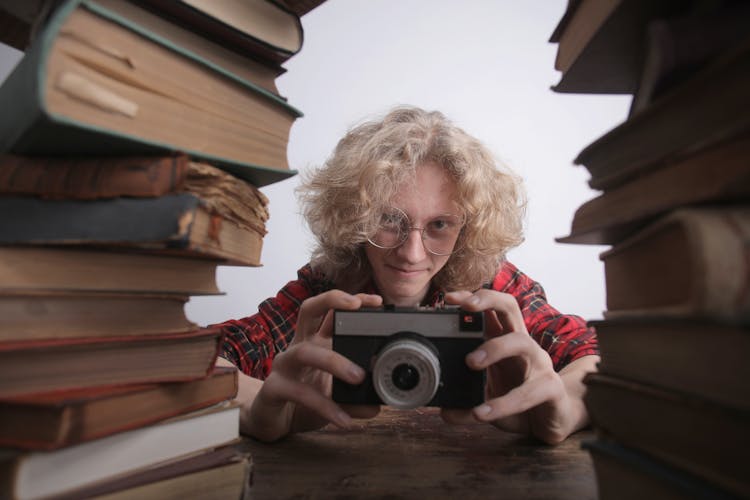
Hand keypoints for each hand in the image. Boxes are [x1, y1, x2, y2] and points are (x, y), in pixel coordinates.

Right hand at [240, 290, 381, 441]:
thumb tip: (376, 404)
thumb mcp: (334, 395)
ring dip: (334, 362)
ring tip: (359, 378)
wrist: (273, 422)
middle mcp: (299, 345)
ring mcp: (284, 365)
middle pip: (308, 310)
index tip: (376, 300)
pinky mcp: (274, 388)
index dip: (349, 300)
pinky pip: (299, 393)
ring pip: (304, 352)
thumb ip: (355, 397)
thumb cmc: (303, 401)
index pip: (330, 310)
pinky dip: (324, 406)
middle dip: (333, 303)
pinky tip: (343, 419)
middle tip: (359, 311)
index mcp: (315, 340)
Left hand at [440, 290, 597, 443]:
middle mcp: (523, 346)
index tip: (449, 297)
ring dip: (495, 348)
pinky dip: (504, 403)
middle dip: (488, 300)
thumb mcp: (488, 399)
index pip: (491, 309)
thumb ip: (466, 403)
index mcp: (504, 341)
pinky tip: (482, 413)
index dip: (472, 297)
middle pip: (511, 307)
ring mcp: (540, 364)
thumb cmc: (520, 403)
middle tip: (465, 309)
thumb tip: (443, 411)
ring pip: (522, 341)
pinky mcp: (552, 388)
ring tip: (471, 363)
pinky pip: (530, 391)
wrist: (553, 424)